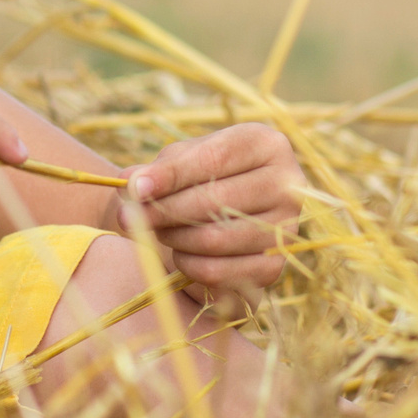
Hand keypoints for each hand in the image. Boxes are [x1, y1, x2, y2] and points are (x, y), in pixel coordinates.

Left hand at [120, 123, 302, 289]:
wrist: (225, 215)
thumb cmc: (199, 178)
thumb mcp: (178, 162)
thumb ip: (154, 170)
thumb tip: (130, 183)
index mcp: (266, 144)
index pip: (214, 160)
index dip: (171, 176)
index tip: (135, 189)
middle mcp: (287, 184)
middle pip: (216, 200)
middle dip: (165, 211)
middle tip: (131, 217)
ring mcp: (287, 227)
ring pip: (216, 239)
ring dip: (175, 238)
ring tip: (157, 231)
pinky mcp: (274, 266)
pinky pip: (220, 272)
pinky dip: (188, 266)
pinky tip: (179, 254)